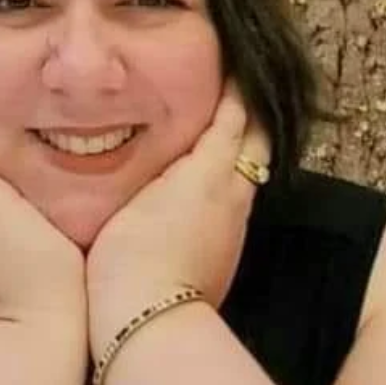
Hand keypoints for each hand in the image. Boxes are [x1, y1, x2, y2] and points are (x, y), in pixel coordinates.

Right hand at [86, 81, 268, 355]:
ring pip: (248, 170)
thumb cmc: (130, 250)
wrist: (148, 317)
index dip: (233, 91)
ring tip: (213, 129)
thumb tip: (153, 130)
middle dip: (247, 114)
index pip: (234, 118)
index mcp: (211, 172)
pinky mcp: (228, 248)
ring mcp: (234, 224)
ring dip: (239, 146)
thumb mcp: (135, 193)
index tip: (226, 66)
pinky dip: (231, 178)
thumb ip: (155, 158)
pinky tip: (207, 181)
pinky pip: (239, 198)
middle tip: (227, 92)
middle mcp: (234, 193)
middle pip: (255, 142)